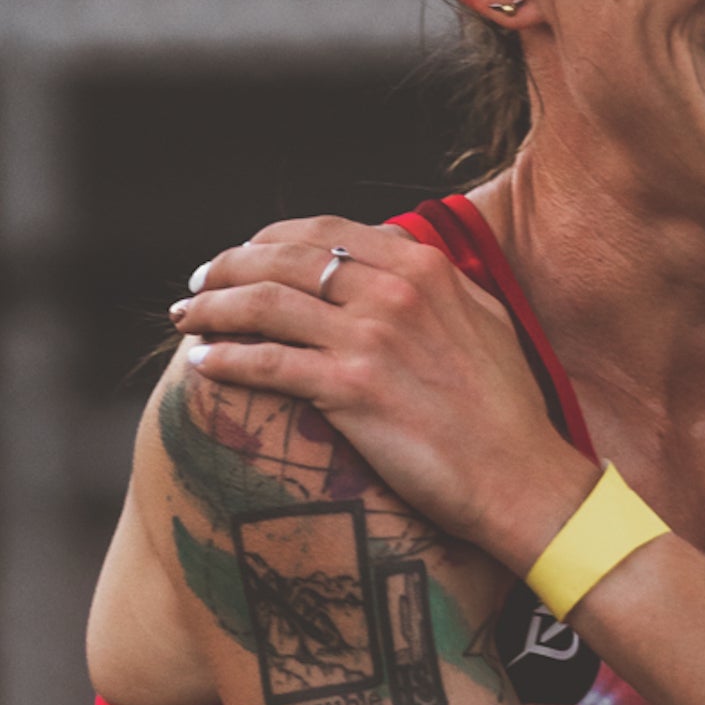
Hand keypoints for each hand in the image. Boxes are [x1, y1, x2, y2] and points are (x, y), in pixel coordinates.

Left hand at [169, 215, 594, 566]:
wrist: (518, 472)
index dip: (270, 239)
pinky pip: (267, 363)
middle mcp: (394, 291)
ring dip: (211, 309)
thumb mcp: (482, 318)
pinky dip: (226, 359)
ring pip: (264, 305)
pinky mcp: (351, 389)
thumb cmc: (505, 406)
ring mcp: (371, 338)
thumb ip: (434, 284)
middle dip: (228, 267)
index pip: (324, 232)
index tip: (244, 254)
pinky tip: (204, 363)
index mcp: (425, 266)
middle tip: (198, 285)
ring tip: (186, 320)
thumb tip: (391, 260)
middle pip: (284, 260)